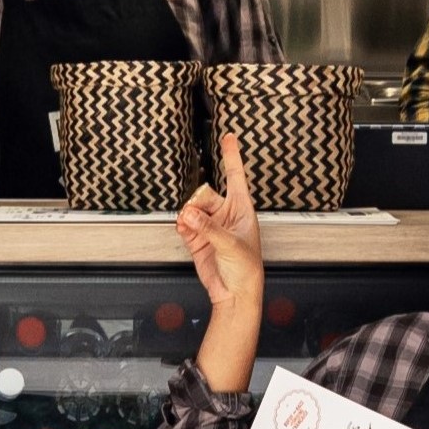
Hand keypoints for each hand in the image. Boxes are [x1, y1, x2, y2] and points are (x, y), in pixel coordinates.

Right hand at [176, 133, 263, 311]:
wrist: (235, 292)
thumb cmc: (247, 268)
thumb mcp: (232, 245)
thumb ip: (209, 228)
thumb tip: (189, 214)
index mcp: (242, 209)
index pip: (236, 176)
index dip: (232, 156)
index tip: (229, 136)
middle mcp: (225, 214)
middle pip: (205, 193)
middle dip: (198, 203)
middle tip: (197, 215)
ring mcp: (210, 225)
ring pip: (192, 208)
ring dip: (188, 215)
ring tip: (191, 226)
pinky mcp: (196, 237)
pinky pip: (184, 222)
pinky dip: (182, 225)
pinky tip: (184, 228)